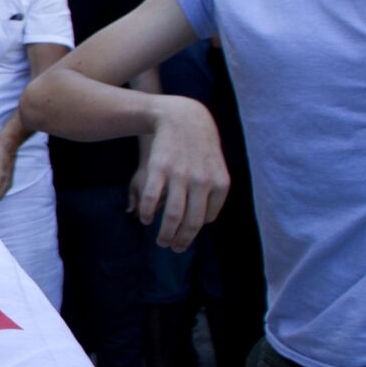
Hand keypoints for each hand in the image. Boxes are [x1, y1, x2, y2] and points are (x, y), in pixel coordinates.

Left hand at [0, 124, 23, 202]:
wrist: (12, 137)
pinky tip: (1, 194)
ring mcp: (10, 169)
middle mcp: (7, 167)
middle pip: (5, 182)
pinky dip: (5, 189)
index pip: (0, 173)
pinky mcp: (11, 169)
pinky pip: (9, 181)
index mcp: (1, 161)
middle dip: (0, 193)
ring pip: (8, 183)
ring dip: (3, 193)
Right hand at [132, 98, 229, 248]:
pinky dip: (148, 213)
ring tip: (161, 241)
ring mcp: (180, 175)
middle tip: (173, 248)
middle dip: (181, 241)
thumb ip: (213, 194)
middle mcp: (202, 181)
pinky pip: (152, 198)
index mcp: (219, 184)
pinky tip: (146, 218)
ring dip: (166, 234)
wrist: (184, 118)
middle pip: (191, 222)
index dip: (195, 230)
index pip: (207, 219)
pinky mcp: (159, 168)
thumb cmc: (200, 147)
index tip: (185, 235)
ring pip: (173, 216)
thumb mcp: (216, 168)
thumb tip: (206, 223)